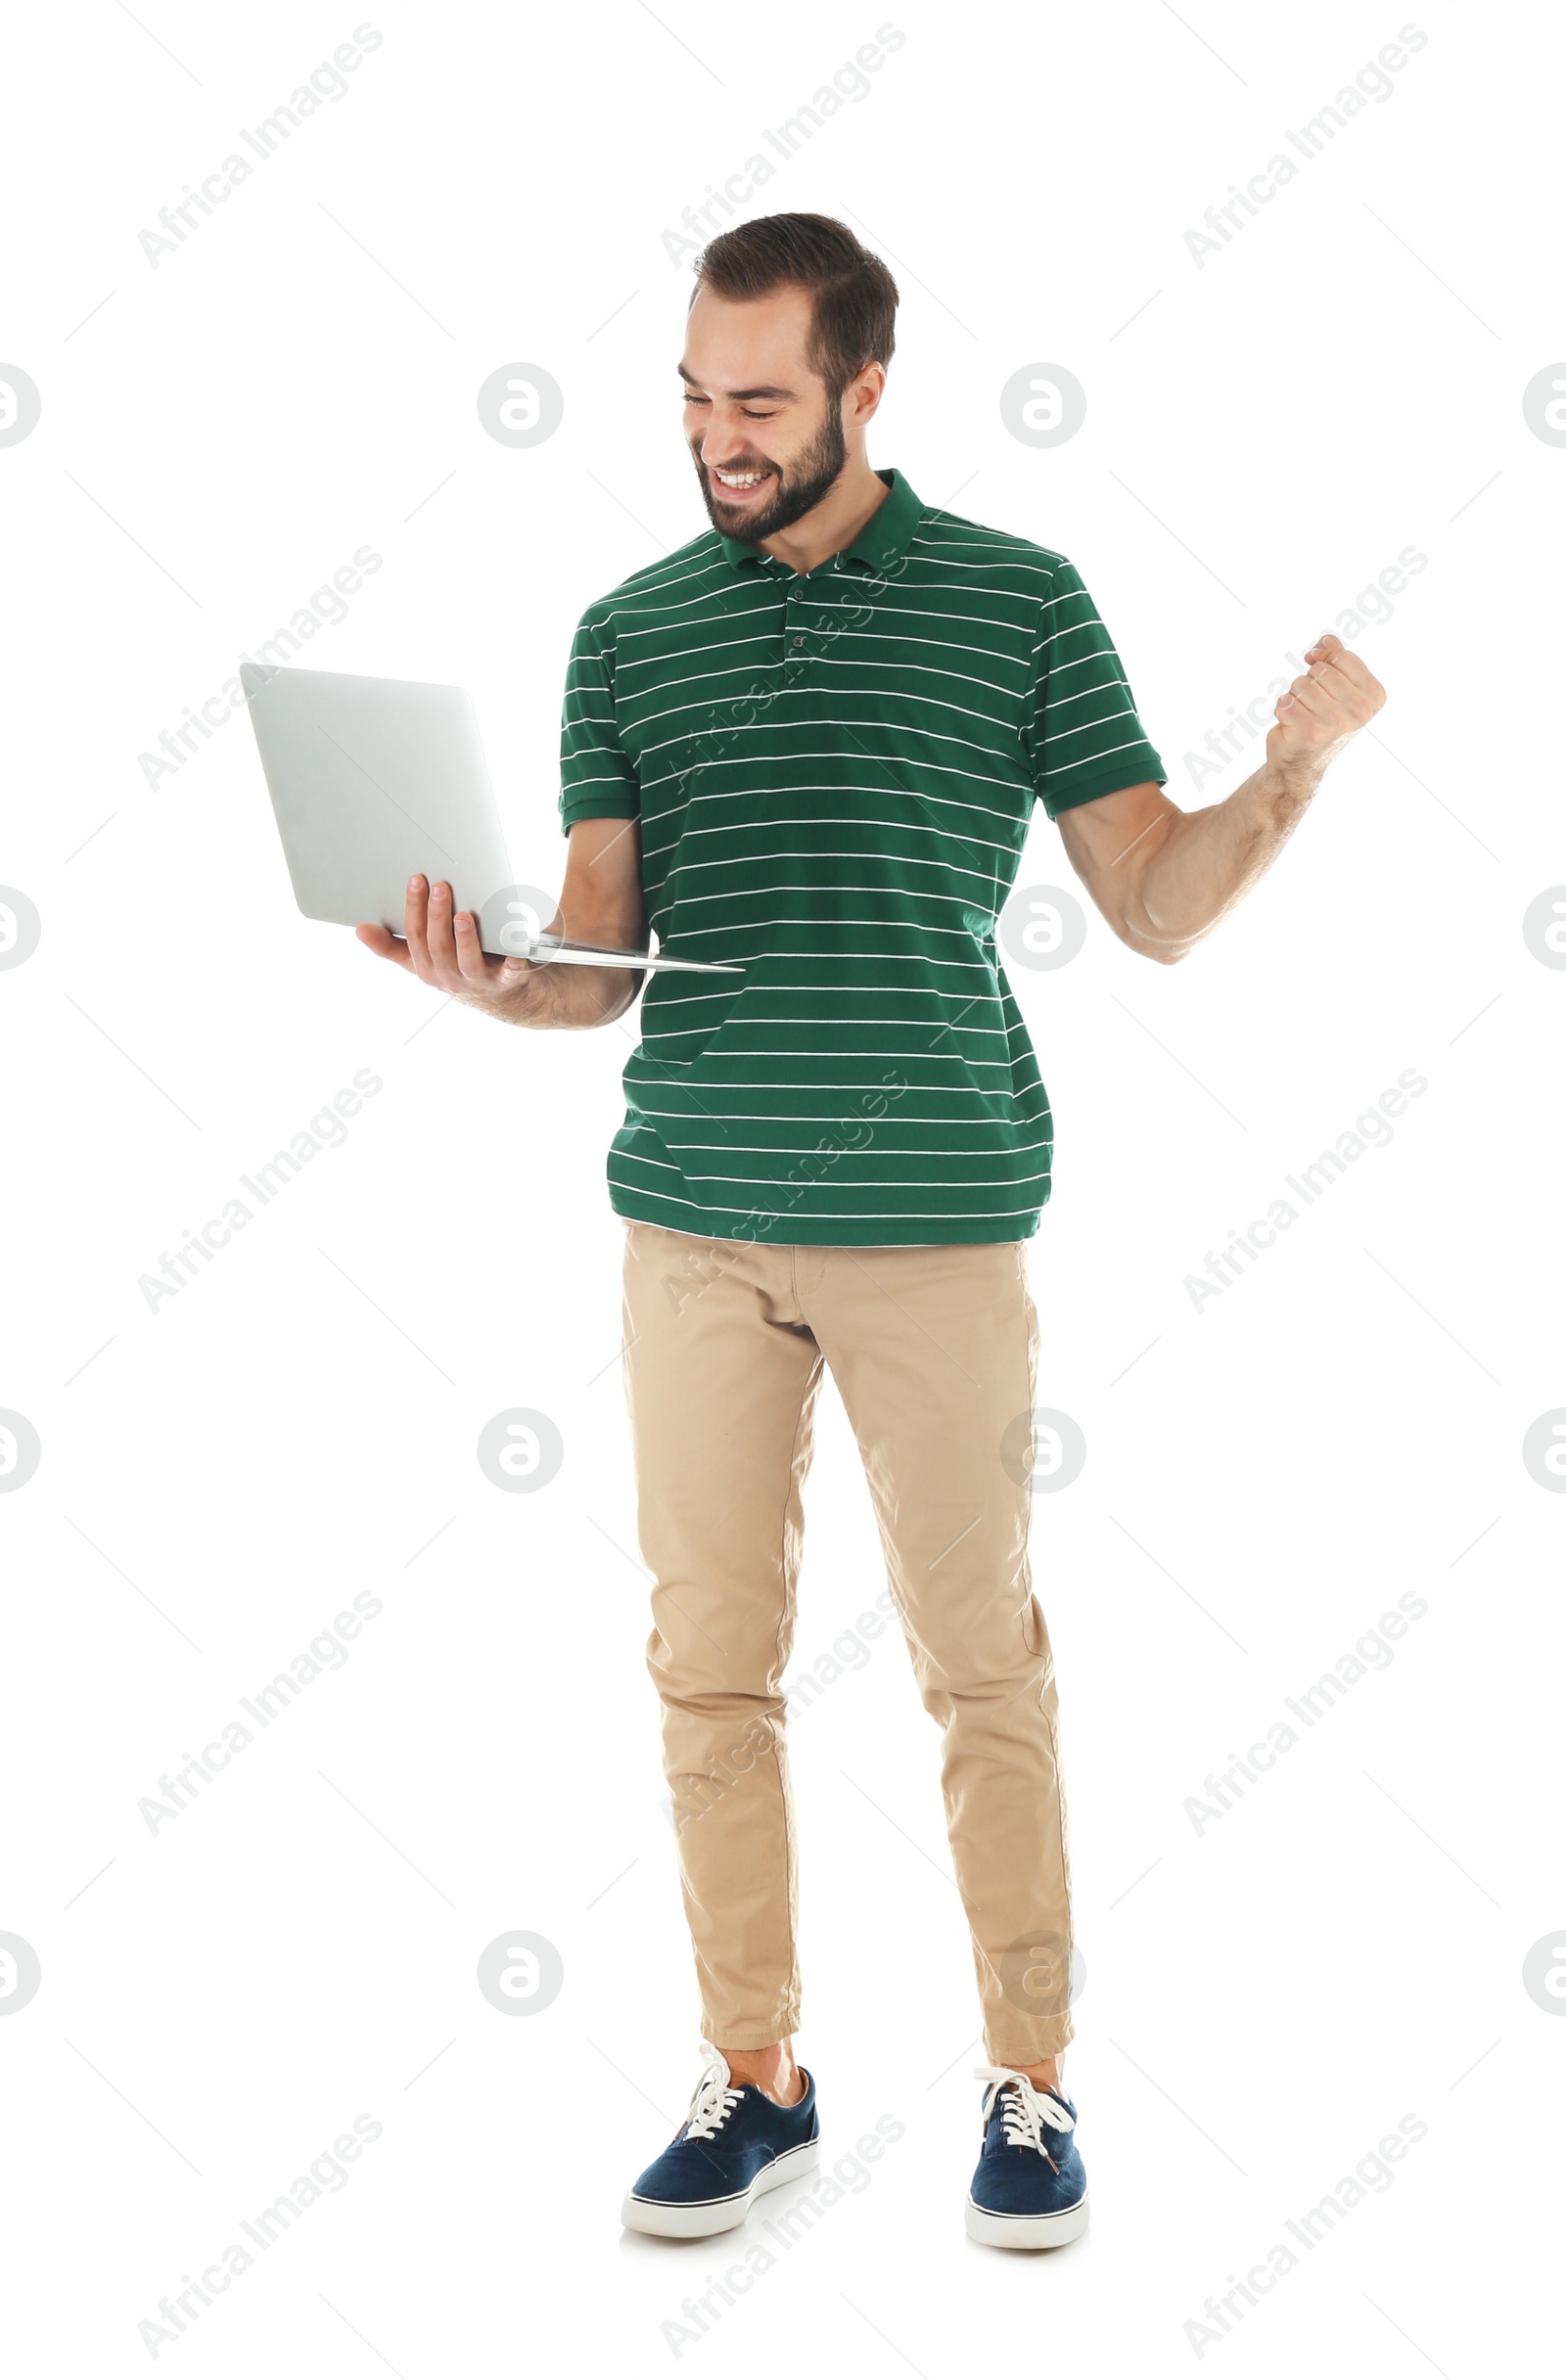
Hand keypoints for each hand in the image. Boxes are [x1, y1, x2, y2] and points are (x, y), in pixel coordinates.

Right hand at [356, 875, 546, 1018]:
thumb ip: (391, 945)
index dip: (414, 908)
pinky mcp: (506, 981)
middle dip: (437, 916)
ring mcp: (477, 980)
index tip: (416, 880)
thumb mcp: (419, 959)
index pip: (415, 936)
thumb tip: (360, 929)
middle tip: (440, 888)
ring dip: (465, 939)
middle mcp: (449, 975)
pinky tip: (515, 954)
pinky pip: (510, 974)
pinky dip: (513, 965)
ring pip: (467, 961)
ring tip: (464, 916)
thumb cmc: (454, 966)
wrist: (498, 994)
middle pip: (439, 946)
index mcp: (426, 966)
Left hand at [1267, 633, 1384, 778]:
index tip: (1323, 683)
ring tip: (1304, 716)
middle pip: (1319, 670)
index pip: (1339, 656)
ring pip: (1300, 684)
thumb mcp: (1337, 685)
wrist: (1301, 763)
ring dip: (1295, 698)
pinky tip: (1292, 725)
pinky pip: (1285, 700)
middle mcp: (1359, 710)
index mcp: (1374, 695)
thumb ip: (1335, 657)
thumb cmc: (1321, 719)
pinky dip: (1283, 709)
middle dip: (1309, 684)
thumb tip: (1325, 641)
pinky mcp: (1310, 731)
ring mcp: (1336, 722)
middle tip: (1314, 707)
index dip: (1323, 664)